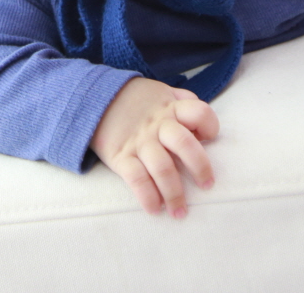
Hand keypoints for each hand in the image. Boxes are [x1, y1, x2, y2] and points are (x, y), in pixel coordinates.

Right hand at [89, 77, 217, 218]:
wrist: (94, 98)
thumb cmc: (136, 101)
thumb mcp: (160, 93)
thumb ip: (183, 102)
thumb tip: (203, 126)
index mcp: (170, 107)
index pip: (199, 112)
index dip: (209, 125)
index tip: (209, 137)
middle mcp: (157, 125)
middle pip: (184, 144)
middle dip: (200, 167)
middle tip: (207, 185)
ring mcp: (139, 141)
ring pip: (163, 168)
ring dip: (174, 193)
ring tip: (179, 212)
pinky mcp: (120, 156)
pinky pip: (136, 179)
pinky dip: (147, 196)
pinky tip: (154, 209)